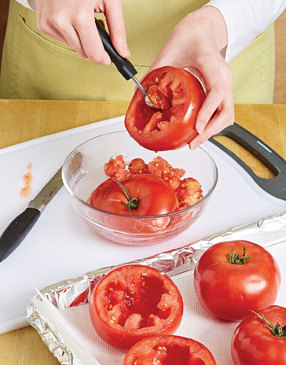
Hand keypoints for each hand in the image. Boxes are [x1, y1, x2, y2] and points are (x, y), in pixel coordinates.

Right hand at [35, 0, 129, 63]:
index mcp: (80, 16)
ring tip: (84, 19)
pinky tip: (71, 17)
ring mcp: (49, 23)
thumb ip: (118, 29)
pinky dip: (70, 33)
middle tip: (98, 27)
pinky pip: (62, 40)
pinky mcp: (43, 24)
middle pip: (84, 53)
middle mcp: (61, 21)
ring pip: (74, 47)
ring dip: (82, 39)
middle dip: (94, 45)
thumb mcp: (110, 0)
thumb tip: (123, 52)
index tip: (110, 57)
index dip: (105, 58)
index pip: (94, 54)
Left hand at [150, 6, 233, 148]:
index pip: (217, 92)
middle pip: (227, 110)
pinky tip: (198, 130)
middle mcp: (223, 75)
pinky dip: (212, 124)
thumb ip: (154, 74)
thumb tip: (140, 96)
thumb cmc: (188, 36)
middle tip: (193, 143)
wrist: (202, 30)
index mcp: (211, 64)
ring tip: (194, 141)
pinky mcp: (224, 89)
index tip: (197, 129)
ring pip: (227, 114)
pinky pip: (222, 111)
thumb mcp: (167, 52)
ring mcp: (226, 83)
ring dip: (213, 130)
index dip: (207, 113)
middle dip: (211, 131)